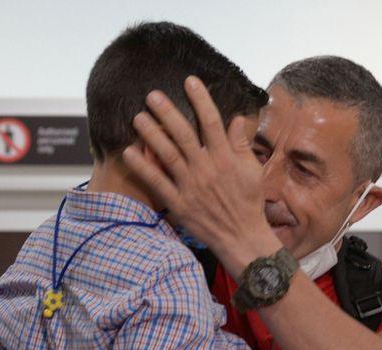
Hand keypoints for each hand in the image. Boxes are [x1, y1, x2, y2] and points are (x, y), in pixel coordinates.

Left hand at [122, 76, 280, 276]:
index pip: (211, 122)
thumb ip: (241, 144)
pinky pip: (157, 183)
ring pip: (168, 154)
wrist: (242, 237)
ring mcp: (191, 186)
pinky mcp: (179, 203)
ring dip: (151, 134)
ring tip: (138, 117)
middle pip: (183, 134)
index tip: (190, 81)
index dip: (200, 99)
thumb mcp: (252, 171)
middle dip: (167, 112)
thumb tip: (236, 118)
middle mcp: (207, 169)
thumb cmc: (249, 203)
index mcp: (226, 158)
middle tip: (152, 95)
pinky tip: (130, 152)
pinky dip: (143, 168)